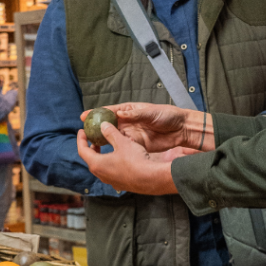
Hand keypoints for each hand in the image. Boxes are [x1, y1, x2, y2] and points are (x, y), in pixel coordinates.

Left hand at [76, 122, 180, 194]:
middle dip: (92, 147)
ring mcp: (111, 181)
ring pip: (102, 166)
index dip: (81, 139)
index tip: (82, 131)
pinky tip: (122, 157)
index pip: (82, 150)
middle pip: (91, 159)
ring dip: (103, 155)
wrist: (151, 179)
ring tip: (110, 146)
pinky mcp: (121, 184)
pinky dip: (112, 162)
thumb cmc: (135, 159)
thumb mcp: (122, 142)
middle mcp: (101, 175)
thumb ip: (110, 133)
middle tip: (95, 138)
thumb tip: (103, 125)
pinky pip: (112, 171)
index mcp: (97, 164)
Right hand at [81, 103, 212, 152]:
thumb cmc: (168, 116)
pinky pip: (123, 147)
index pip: (110, 112)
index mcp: (130, 111)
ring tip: (92, 145)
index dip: (96, 113)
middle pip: (108, 126)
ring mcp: (132, 134)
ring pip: (114, 138)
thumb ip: (136, 114)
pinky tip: (107, 153)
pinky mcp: (138, 145)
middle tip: (84, 133)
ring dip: (103, 141)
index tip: (84, 116)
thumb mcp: (151, 113)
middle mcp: (129, 123)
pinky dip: (115, 150)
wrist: (181, 129)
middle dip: (96, 129)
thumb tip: (121, 113)